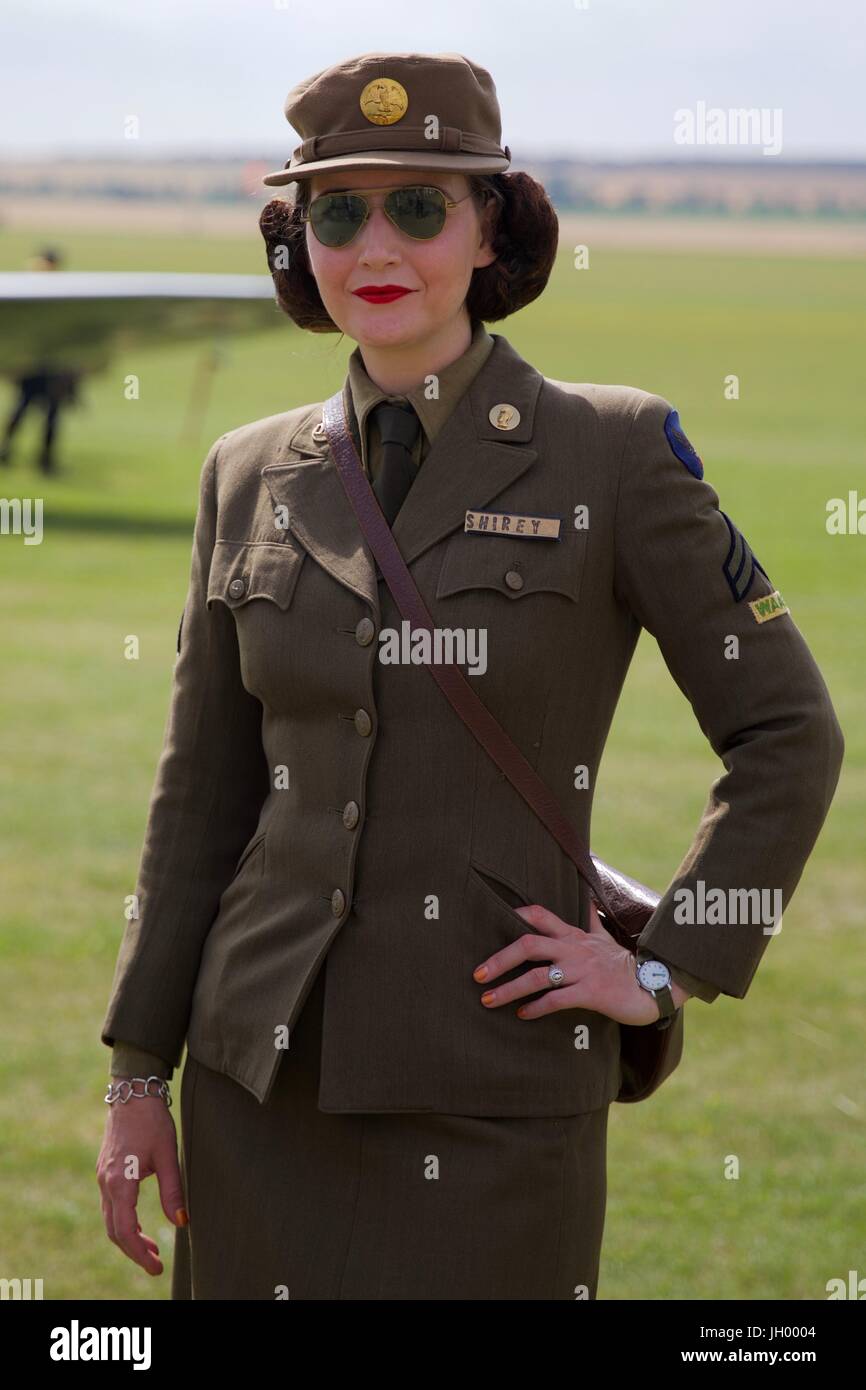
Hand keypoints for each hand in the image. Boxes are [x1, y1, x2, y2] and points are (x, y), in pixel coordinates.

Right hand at [96, 1085, 187, 1275]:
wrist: (132, 1092)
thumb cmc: (152, 1120)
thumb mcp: (168, 1154)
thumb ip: (173, 1190)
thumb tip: (181, 1223)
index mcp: (120, 1181)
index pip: (125, 1230)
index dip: (139, 1253)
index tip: (156, 1267)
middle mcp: (106, 1182)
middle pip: (114, 1230)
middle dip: (134, 1251)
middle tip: (156, 1264)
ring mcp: (103, 1177)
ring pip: (110, 1219)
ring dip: (129, 1238)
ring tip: (152, 1248)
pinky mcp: (105, 1171)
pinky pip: (110, 1206)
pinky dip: (123, 1222)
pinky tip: (139, 1225)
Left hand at [472, 898, 673, 1024]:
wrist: (653, 984)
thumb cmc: (623, 963)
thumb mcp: (604, 937)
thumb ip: (590, 920)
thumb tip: (586, 898)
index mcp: (574, 935)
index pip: (541, 916)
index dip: (517, 915)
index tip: (493, 920)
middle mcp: (574, 949)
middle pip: (528, 945)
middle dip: (499, 960)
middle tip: (477, 974)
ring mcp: (582, 970)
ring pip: (537, 976)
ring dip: (509, 989)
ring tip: (489, 1000)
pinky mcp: (590, 992)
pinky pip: (556, 999)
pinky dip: (536, 1007)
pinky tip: (523, 1014)